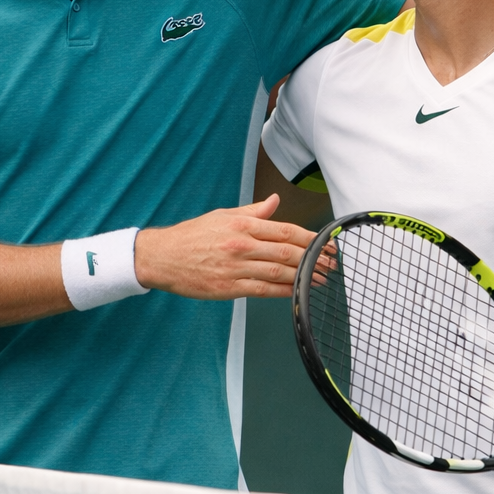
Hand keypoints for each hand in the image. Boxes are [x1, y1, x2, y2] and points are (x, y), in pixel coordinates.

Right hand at [134, 194, 314, 299]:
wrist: (162, 257)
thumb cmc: (192, 236)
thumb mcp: (223, 215)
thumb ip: (253, 211)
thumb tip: (274, 201)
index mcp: (242, 224)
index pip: (286, 230)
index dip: (310, 239)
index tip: (326, 244)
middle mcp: (242, 244)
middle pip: (287, 252)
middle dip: (314, 259)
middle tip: (331, 263)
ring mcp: (236, 267)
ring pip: (279, 272)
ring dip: (303, 277)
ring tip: (320, 279)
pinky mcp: (229, 288)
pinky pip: (263, 290)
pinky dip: (283, 291)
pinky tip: (297, 292)